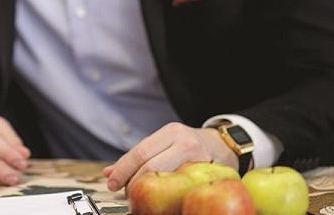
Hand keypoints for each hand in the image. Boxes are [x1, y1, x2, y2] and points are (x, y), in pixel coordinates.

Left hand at [102, 122, 235, 191]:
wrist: (226, 146)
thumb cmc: (189, 145)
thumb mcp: (164, 143)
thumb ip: (139, 156)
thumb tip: (108, 172)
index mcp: (171, 132)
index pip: (141, 152)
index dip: (123, 169)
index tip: (111, 182)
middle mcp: (186, 142)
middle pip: (152, 165)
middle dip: (134, 182)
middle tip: (125, 193)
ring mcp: (201, 158)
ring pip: (168, 178)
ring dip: (150, 191)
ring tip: (141, 197)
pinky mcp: (213, 174)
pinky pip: (185, 187)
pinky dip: (170, 195)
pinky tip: (162, 201)